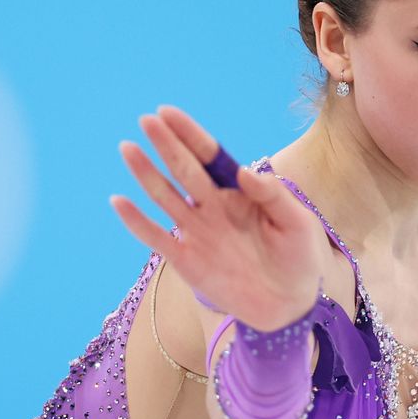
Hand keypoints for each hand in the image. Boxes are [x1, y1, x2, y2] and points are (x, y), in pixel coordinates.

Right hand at [108, 104, 326, 330]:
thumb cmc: (298, 257)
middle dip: (166, 145)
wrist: (289, 305)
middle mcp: (212, 206)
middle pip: (184, 170)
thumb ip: (272, 195)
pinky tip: (118, 201)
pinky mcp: (186, 261)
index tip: (168, 113)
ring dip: (146, 173)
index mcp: (238, 192)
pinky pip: (156, 238)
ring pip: (165, 197)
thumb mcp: (297, 222)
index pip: (209, 156)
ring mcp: (197, 232)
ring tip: (128, 148)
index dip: (189, 135)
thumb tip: (243, 171)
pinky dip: (136, 221)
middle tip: (147, 121)